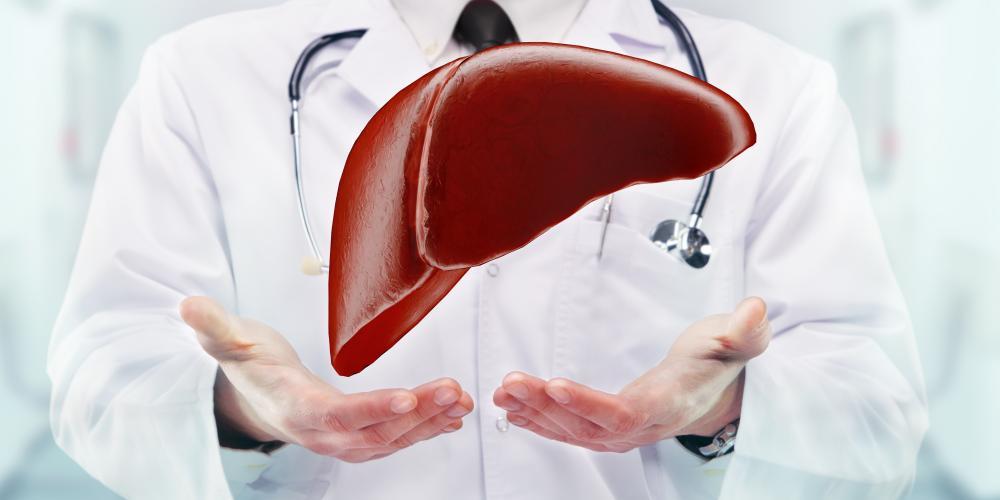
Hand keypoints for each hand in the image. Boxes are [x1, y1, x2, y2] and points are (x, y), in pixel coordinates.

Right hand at [180, 296, 473, 462]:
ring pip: (390, 439)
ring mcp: (341, 438)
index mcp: (294, 408)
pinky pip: (394, 438)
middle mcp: (321, 432)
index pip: (336, 414)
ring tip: (461, 401)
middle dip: (417, 414)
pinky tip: (451, 417)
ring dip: (429, 422)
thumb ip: (214, 328)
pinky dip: (425, 428)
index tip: (406, 398)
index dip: (371, 409)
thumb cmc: (249, 367)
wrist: (253, 396)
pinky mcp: (357, 435)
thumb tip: (189, 307)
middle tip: (453, 391)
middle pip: (374, 431)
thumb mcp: (229, 342)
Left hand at [492, 297, 769, 452]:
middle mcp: (641, 426)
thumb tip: (755, 309)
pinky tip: (512, 410)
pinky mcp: (606, 427)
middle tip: (513, 382)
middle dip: (546, 405)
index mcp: (668, 405)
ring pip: (572, 430)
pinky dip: (539, 421)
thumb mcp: (734, 340)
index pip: (624, 413)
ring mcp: (621, 431)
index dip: (590, 404)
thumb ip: (742, 331)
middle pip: (588, 425)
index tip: (557, 385)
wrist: (713, 391)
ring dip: (534, 412)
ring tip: (503, 391)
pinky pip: (569, 431)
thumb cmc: (715, 362)